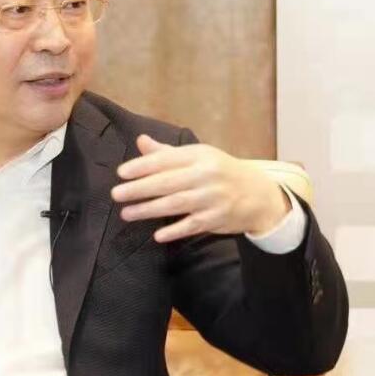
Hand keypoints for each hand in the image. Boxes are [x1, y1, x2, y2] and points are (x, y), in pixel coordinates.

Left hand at [112, 134, 290, 242]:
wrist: (257, 193)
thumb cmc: (220, 172)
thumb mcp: (199, 156)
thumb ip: (167, 153)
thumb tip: (140, 141)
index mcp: (199, 156)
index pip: (166, 159)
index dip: (142, 166)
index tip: (121, 173)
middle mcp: (206, 175)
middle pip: (167, 182)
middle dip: (139, 188)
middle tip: (116, 194)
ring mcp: (212, 197)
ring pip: (176, 204)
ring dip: (149, 209)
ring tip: (127, 213)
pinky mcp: (217, 218)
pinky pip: (192, 225)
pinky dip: (175, 230)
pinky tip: (157, 234)